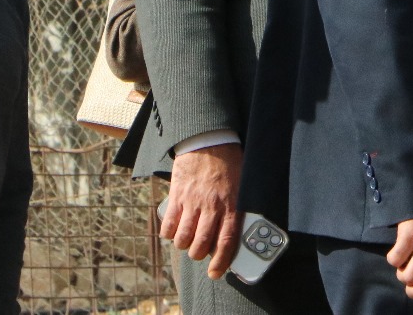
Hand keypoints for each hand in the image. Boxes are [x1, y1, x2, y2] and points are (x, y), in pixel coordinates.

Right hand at [161, 144, 243, 277]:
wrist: (209, 140)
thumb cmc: (230, 162)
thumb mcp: (244, 184)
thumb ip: (240, 207)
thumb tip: (239, 231)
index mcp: (232, 204)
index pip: (227, 241)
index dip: (221, 262)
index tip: (216, 272)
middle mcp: (212, 206)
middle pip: (201, 245)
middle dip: (199, 255)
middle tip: (200, 251)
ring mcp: (193, 202)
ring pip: (183, 239)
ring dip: (185, 245)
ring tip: (188, 239)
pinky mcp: (177, 197)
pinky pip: (168, 226)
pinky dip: (169, 233)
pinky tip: (175, 228)